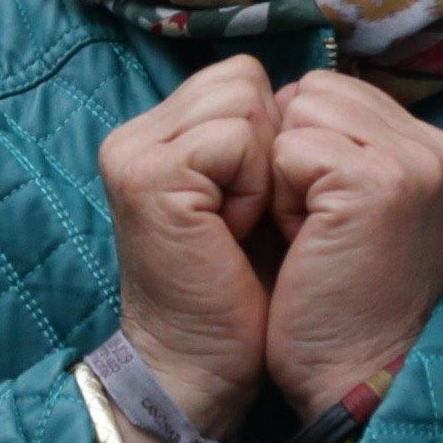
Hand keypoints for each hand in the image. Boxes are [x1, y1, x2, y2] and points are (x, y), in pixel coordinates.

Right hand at [93, 57, 279, 438]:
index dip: (274, 132)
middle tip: (253, 214)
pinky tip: (234, 229)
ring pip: (242, 99)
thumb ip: (260, 138)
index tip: (262, 202)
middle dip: (271, 142)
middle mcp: (136, 133)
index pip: (239, 77)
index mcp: (158, 133)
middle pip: (242, 78)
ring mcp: (135, 151)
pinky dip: (252, 185)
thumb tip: (308, 92)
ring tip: (243, 221)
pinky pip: (233, 139)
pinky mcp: (149, 177)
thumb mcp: (254, 197)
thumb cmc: (245, 292)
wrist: (205, 365)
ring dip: (264, 164)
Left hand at [258, 67, 442, 426]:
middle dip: (293, 152)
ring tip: (313, 233)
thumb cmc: (341, 297)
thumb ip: (343, 145)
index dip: (304, 146)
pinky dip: (280, 197)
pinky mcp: (377, 182)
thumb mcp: (359, 208)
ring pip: (298, 114)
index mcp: (435, 151)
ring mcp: (412, 162)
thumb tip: (286, 92)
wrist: (357, 373)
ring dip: (284, 174)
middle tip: (316, 226)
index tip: (326, 213)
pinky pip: (288, 149)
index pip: (334, 91)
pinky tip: (306, 243)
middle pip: (314, 92)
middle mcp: (436, 148)